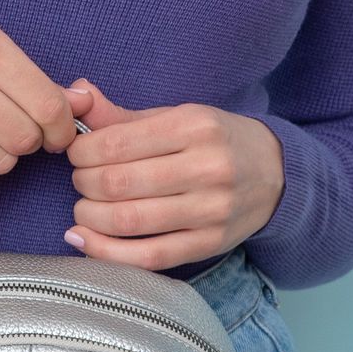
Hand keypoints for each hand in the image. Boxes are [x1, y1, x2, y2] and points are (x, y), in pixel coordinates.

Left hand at [59, 80, 287, 269]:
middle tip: (80, 180)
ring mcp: (211, 210)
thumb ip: (122, 116)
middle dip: (83, 183)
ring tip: (83, 209)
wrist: (276, 174)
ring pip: (129, 221)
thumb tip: (76, 95)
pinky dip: (107, 252)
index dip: (81, 151)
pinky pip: (149, 256)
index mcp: (195, 126)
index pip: (116, 142)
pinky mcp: (210, 243)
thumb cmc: (215, 141)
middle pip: (118, 183)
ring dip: (89, 217)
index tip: (76, 154)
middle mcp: (207, 167)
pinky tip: (84, 240)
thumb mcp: (177, 117)